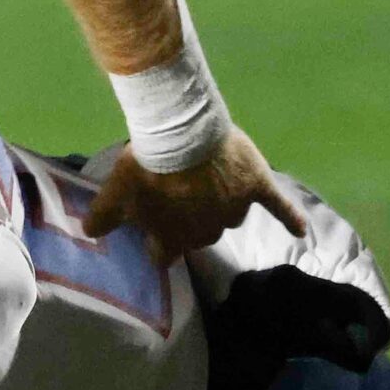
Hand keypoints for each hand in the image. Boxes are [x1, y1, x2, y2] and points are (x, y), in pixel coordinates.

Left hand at [86, 126, 307, 264]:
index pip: (164, 255)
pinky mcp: (257, 188)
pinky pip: (279, 207)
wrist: (183, 134)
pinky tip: (301, 229)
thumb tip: (88, 233)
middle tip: (178, 197)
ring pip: (230, 216)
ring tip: (209, 184)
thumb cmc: (147, 166)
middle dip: (188, 220)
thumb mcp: (116, 192)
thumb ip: (103, 216)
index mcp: (173, 237)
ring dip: (220, 205)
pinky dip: (290, 218)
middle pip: (199, 234)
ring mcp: (235, 210)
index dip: (157, 245)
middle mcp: (207, 231)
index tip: (152, 237)